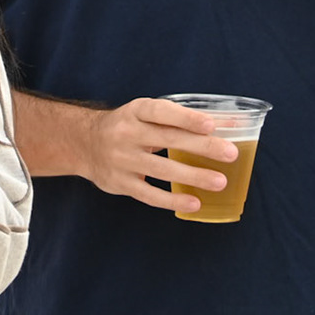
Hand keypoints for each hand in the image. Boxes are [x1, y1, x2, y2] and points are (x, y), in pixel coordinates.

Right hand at [76, 98, 235, 213]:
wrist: (84, 143)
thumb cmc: (127, 126)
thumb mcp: (144, 114)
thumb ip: (179, 119)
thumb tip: (230, 124)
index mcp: (135, 111)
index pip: (161, 112)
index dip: (186, 118)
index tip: (211, 125)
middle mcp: (126, 133)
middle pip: (168, 139)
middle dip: (202, 147)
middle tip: (230, 153)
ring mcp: (121, 160)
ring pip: (161, 169)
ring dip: (193, 176)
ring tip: (220, 181)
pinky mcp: (120, 183)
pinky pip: (149, 194)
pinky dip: (173, 200)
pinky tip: (194, 202)